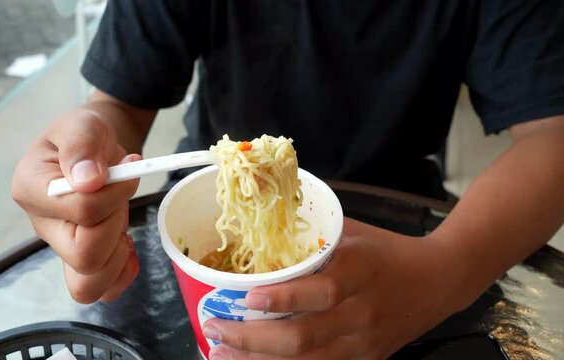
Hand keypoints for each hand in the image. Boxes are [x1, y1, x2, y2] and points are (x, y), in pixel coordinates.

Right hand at [12, 109, 139, 302]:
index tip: (128, 168)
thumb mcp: (81, 125)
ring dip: (119, 255)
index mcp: (32, 190)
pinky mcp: (82, 257)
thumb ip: (81, 148)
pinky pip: (101, 289)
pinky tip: (127, 243)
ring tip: (122, 223)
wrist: (93, 146)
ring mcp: (62, 245)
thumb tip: (88, 181)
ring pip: (88, 286)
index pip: (80, 211)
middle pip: (84, 256)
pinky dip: (122, 272)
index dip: (113, 194)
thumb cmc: (83, 135)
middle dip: (116, 224)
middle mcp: (44, 225)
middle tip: (121, 197)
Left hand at [203, 219, 461, 358]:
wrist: (439, 280)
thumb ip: (310, 235)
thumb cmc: (386, 251)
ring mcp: (366, 344)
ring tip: (222, 355)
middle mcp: (363, 312)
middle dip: (253, 340)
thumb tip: (259, 227)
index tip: (246, 298)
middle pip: (305, 337)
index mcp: (361, 271)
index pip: (321, 291)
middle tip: (216, 329)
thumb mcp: (352, 231)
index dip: (283, 299)